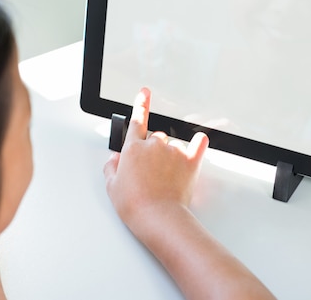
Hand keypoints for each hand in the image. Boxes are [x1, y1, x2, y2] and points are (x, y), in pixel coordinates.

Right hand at [103, 88, 208, 225]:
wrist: (157, 217)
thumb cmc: (134, 204)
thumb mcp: (112, 187)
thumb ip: (112, 168)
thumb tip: (114, 160)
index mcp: (132, 148)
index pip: (137, 120)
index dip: (141, 104)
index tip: (145, 92)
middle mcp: (154, 145)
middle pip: (155, 138)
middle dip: (153, 151)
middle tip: (151, 172)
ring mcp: (173, 152)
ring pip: (173, 145)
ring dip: (170, 155)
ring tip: (166, 177)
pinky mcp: (190, 162)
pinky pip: (198, 144)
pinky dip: (198, 143)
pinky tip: (198, 142)